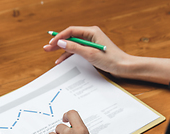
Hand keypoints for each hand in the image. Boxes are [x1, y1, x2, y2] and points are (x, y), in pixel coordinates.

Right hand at [43, 26, 169, 84]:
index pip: (71, 31)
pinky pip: (77, 50)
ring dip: (62, 50)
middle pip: (70, 37)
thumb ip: (74, 48)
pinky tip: (61, 60)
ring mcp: (91, 43)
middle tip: (46, 48)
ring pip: (72, 44)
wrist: (123, 67)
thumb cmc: (111, 59)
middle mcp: (90, 35)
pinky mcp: (91, 50)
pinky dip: (69, 54)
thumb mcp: (90, 54)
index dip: (59, 37)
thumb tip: (61, 43)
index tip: (51, 43)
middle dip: (58, 43)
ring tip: (51, 54)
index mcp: (91, 31)